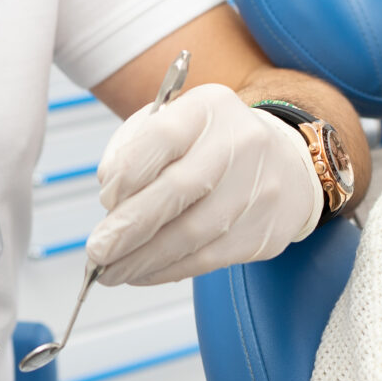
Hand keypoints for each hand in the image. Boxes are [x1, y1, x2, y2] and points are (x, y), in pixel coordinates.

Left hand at [85, 84, 322, 285]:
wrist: (284, 165)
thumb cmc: (208, 146)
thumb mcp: (171, 125)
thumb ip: (131, 150)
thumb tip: (110, 200)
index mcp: (210, 107)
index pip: (164, 136)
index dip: (128, 172)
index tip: (106, 199)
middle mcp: (241, 143)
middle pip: (180, 189)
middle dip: (129, 226)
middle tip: (97, 251)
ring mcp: (259, 188)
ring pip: (192, 233)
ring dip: (143, 259)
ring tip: (111, 271)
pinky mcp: (263, 231)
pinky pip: (207, 259)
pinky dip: (167, 271)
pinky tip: (142, 273)